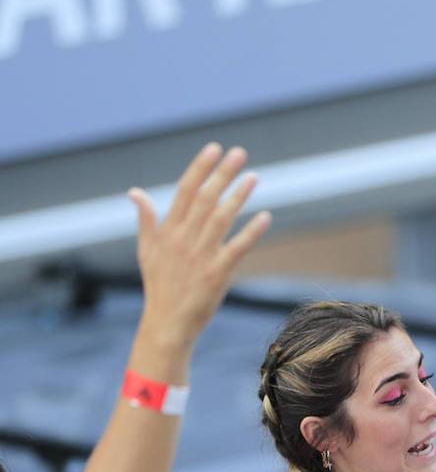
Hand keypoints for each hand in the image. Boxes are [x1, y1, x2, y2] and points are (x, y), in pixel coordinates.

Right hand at [129, 143, 270, 350]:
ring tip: (254, 177)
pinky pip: (237, 247)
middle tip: (240, 153)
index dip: (200, 168)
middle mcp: (183, 239)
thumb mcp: (146, 251)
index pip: (185, 191)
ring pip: (221, 218)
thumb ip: (145, 220)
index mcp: (167, 230)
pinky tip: (265, 217)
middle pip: (205, 198)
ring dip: (239, 195)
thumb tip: (134, 192)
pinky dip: (251, 231)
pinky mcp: (217, 273)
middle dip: (222, 173)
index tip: (214, 148)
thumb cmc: (159, 286)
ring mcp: (201, 255)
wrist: (167, 323)